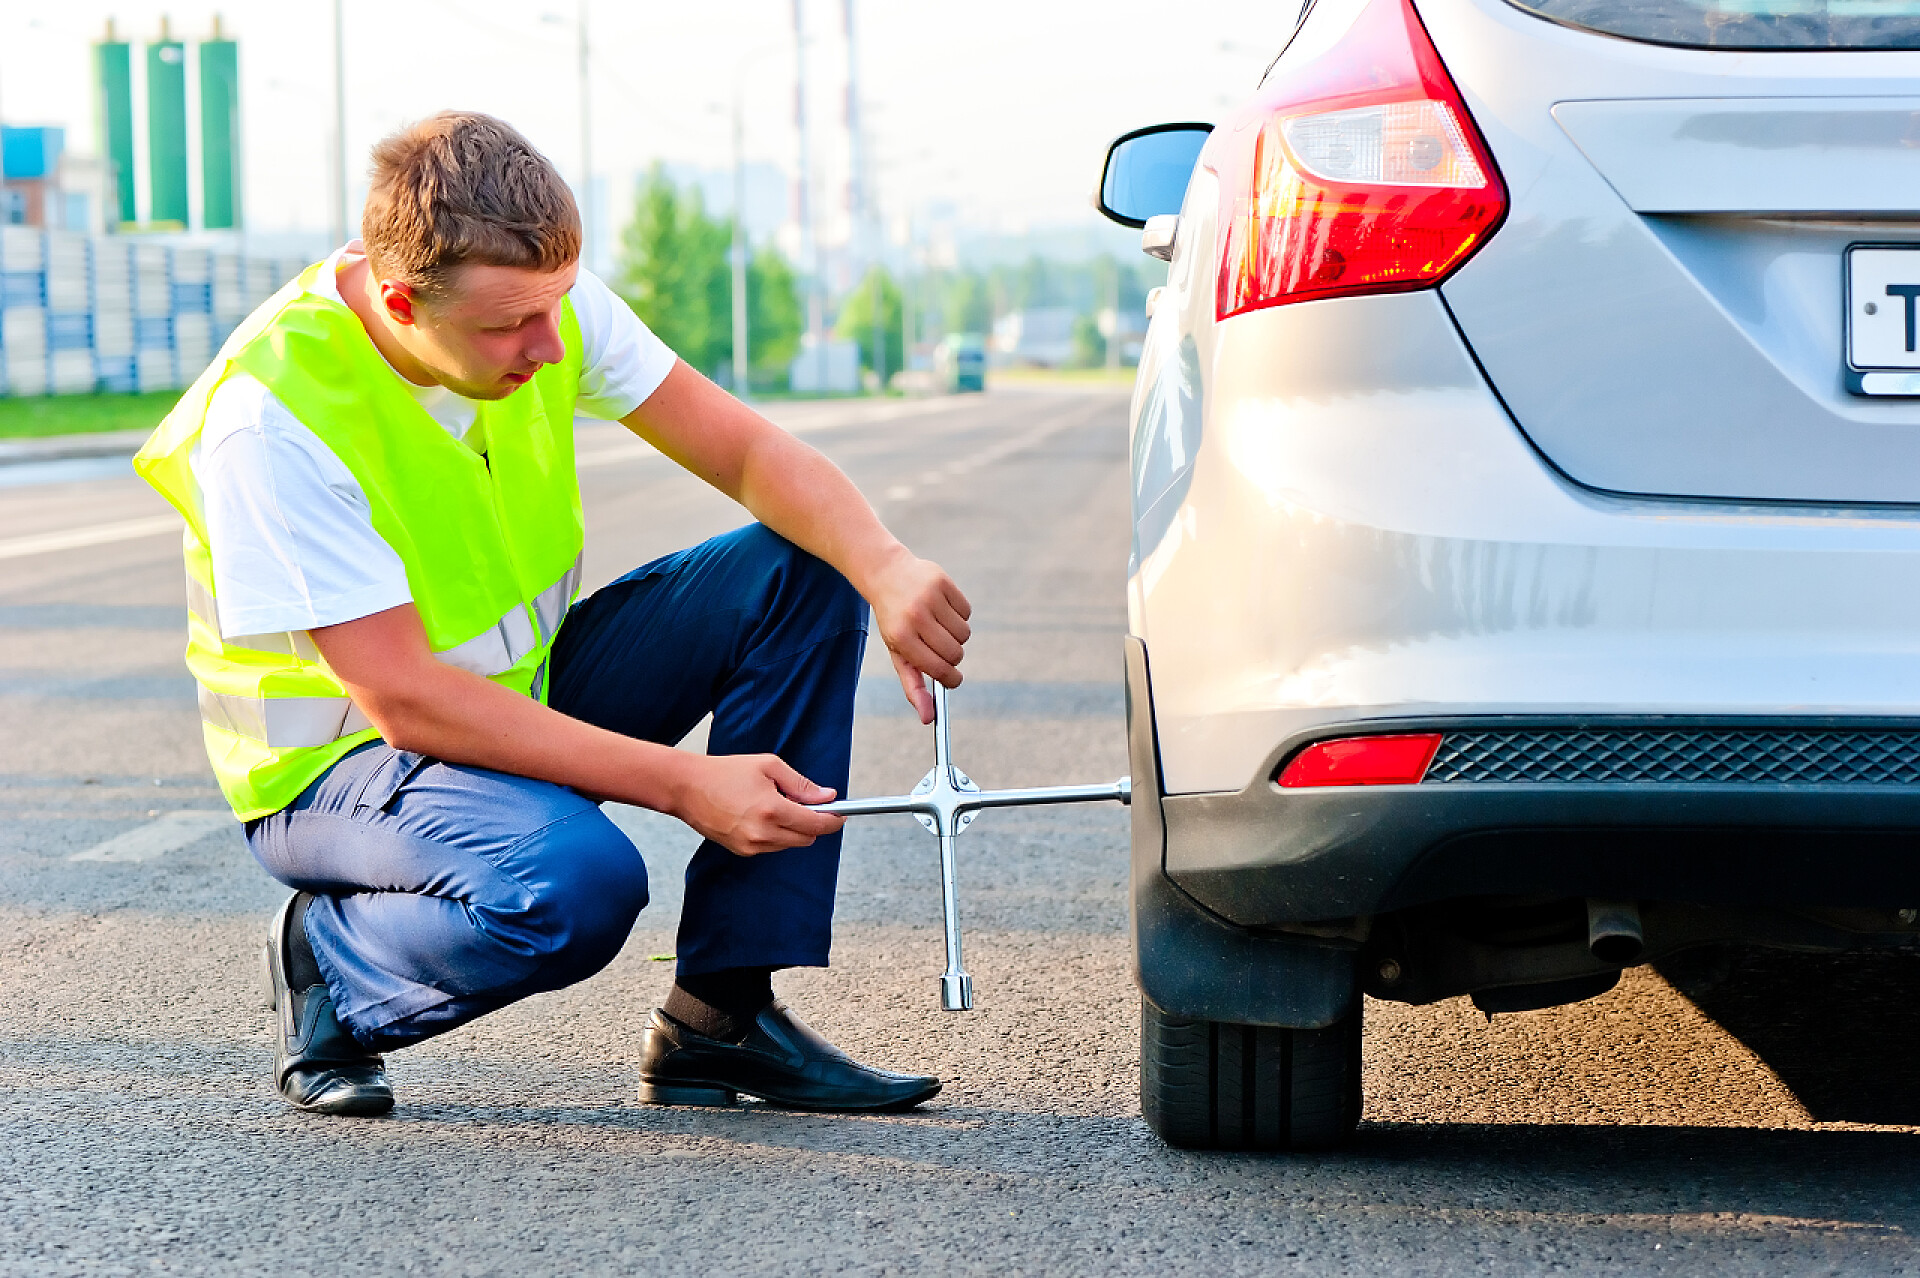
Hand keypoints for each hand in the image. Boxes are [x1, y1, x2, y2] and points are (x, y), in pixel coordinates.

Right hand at [672, 753, 843, 856]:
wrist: (687, 788)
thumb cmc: (726, 772)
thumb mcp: (769, 766)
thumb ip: (801, 784)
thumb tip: (827, 796)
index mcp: (772, 810)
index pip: (816, 824)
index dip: (833, 820)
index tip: (841, 815)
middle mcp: (763, 833)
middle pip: (807, 838)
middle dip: (813, 823)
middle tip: (807, 804)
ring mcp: (751, 846)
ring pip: (790, 843)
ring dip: (793, 828)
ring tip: (774, 804)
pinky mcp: (742, 851)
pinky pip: (772, 846)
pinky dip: (776, 833)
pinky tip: (760, 814)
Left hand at [867, 552, 971, 723]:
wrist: (886, 574)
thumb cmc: (894, 621)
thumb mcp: (898, 654)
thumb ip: (913, 686)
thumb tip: (927, 718)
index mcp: (902, 638)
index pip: (939, 669)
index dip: (951, 679)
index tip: (952, 679)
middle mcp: (915, 616)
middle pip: (955, 653)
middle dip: (952, 656)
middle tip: (939, 648)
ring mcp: (929, 597)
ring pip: (964, 633)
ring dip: (956, 635)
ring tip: (938, 626)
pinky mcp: (943, 582)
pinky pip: (966, 611)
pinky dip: (959, 615)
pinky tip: (941, 608)